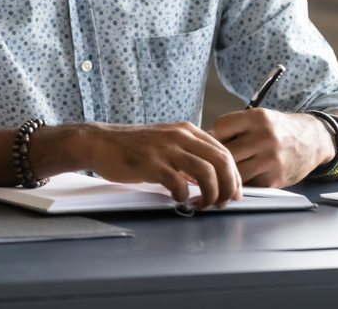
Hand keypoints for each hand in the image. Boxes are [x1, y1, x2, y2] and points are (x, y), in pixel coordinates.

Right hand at [81, 122, 242, 209]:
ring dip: (211, 194)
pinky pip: (178, 183)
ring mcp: (166, 149)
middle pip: (221, 161)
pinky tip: (179, 200)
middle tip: (224, 202)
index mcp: (187, 131)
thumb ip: (189, 158)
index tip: (235, 192)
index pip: (223, 152)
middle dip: (229, 186)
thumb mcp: (168, 144)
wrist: (102, 143)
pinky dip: (184, 196)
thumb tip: (210, 178)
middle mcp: (181, 136)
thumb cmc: (134, 147)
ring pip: (206, 172)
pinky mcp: (151, 164)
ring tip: (204, 205)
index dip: (235, 175)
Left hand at [210, 109, 333, 187]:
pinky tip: (244, 179)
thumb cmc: (280, 130)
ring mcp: (271, 160)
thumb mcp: (260, 118)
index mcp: (258, 118)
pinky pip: (248, 185)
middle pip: (225, 152)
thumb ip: (236, 128)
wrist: (314, 140)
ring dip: (227, 174)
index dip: (216, 135)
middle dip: (217, 158)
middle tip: (216, 161)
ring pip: (234, 172)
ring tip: (225, 172)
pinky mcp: (274, 179)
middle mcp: (265, 137)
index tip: (219, 140)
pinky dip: (242, 184)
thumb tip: (204, 141)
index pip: (220, 127)